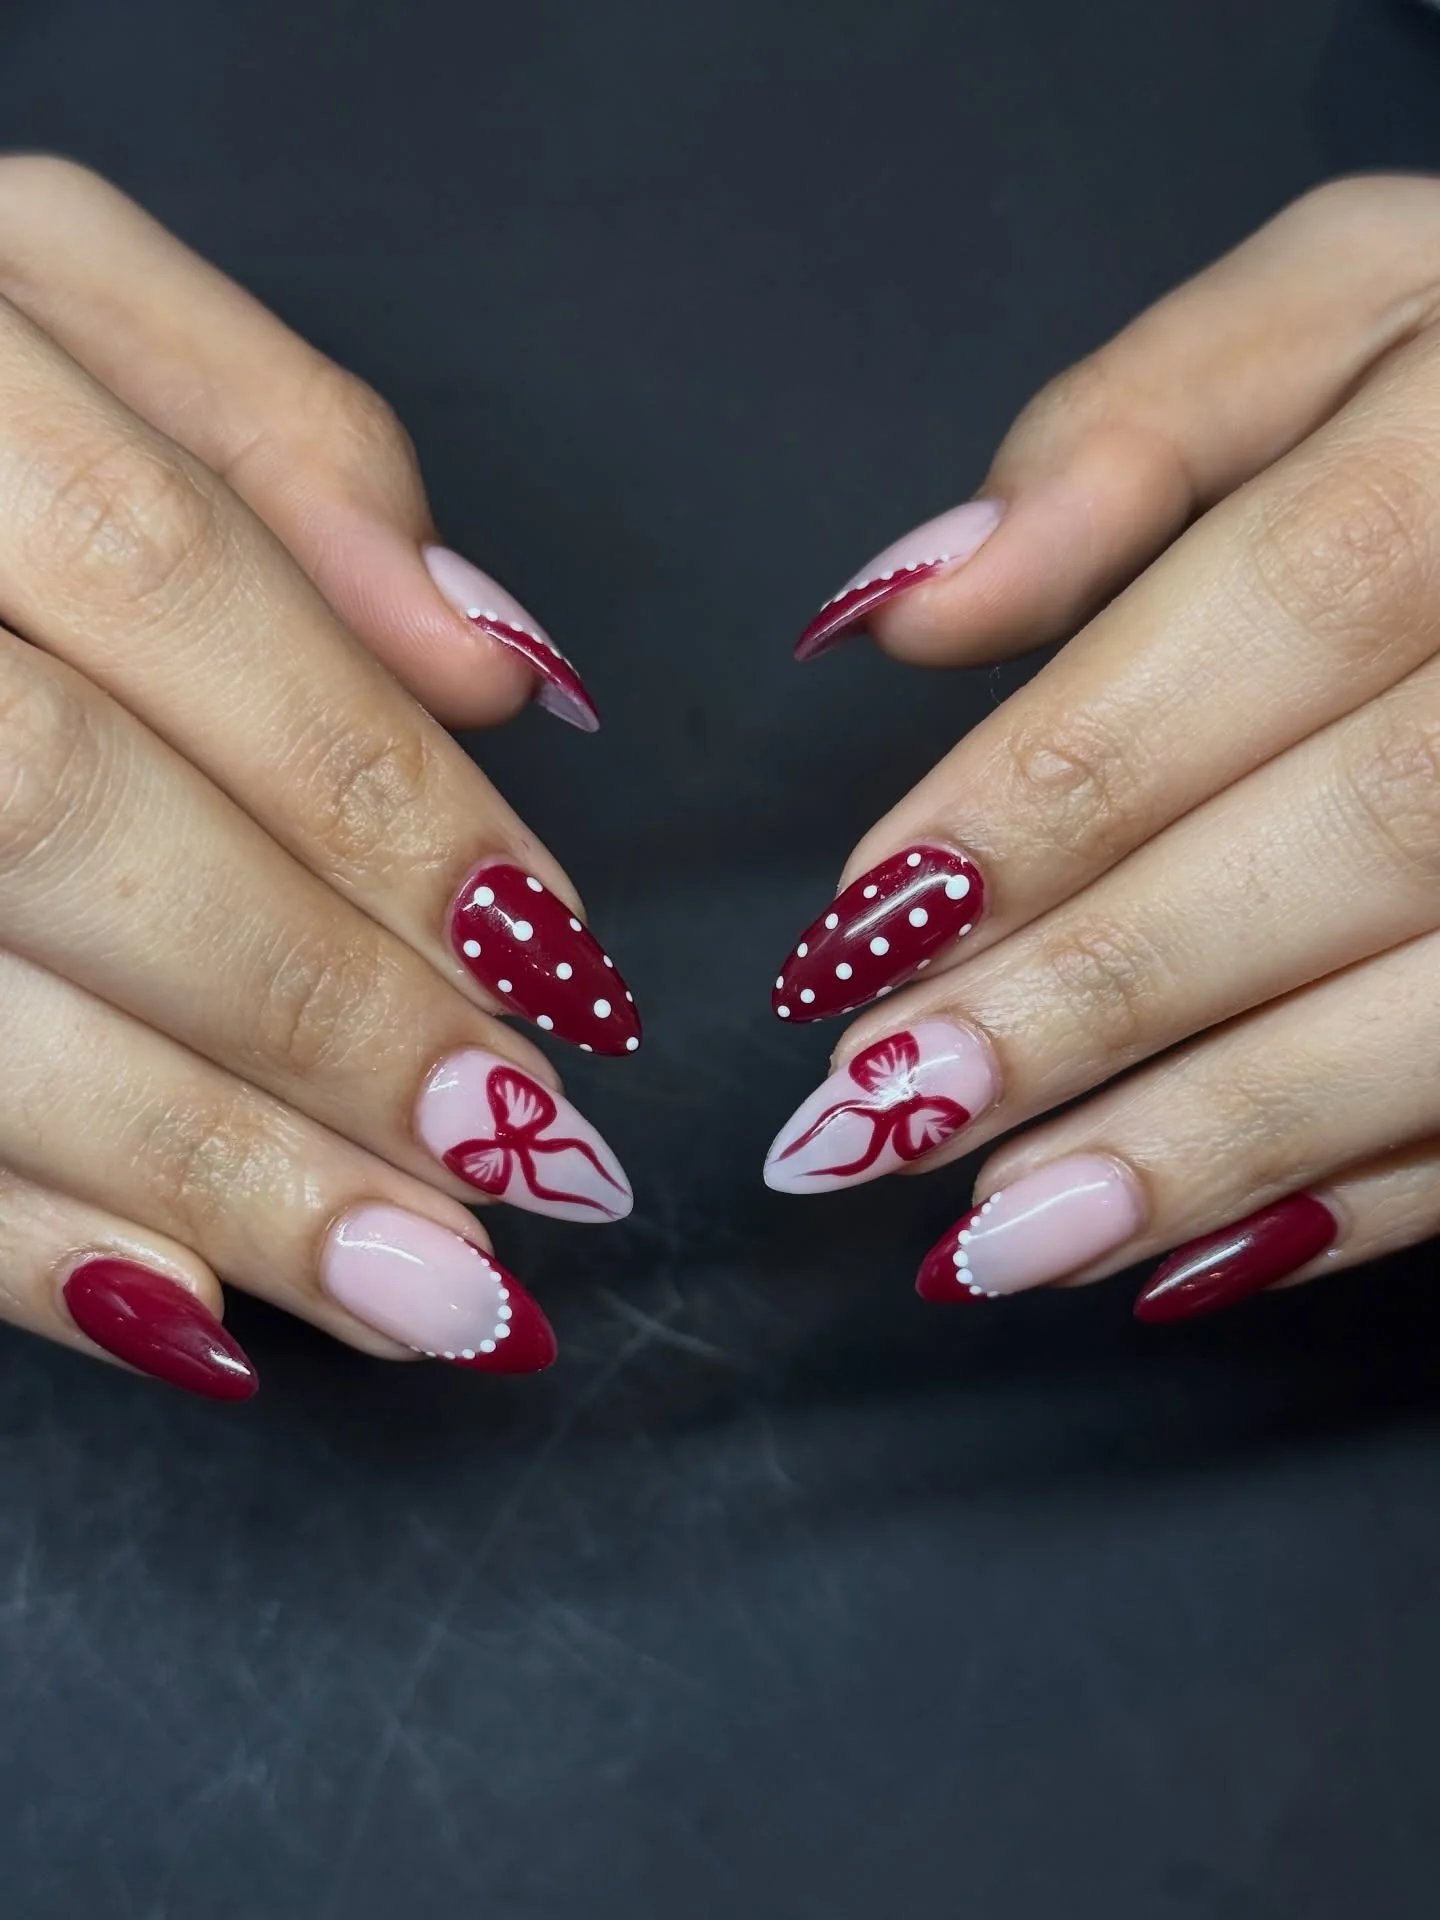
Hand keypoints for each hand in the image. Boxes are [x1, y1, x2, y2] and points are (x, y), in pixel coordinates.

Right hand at [0, 158, 638, 1396]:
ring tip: (422, 1281)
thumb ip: (283, 442)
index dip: (372, 787)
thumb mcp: (56, 289)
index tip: (550, 955)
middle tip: (519, 1148)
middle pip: (51, 804)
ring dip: (198, 1164)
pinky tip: (189, 1314)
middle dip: (313, 1003)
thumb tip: (497, 673)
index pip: (166, 575)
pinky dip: (4, 1235)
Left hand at [765, 174, 1439, 1320]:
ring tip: (1002, 1235)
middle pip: (1363, 831)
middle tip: (884, 1111)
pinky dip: (1371, 1196)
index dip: (1059, 786)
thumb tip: (914, 608)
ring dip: (1218, 1137)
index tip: (867, 926)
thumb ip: (1140, 428)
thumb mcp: (1364, 300)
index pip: (1282, 608)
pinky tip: (1193, 1256)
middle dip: (1102, 989)